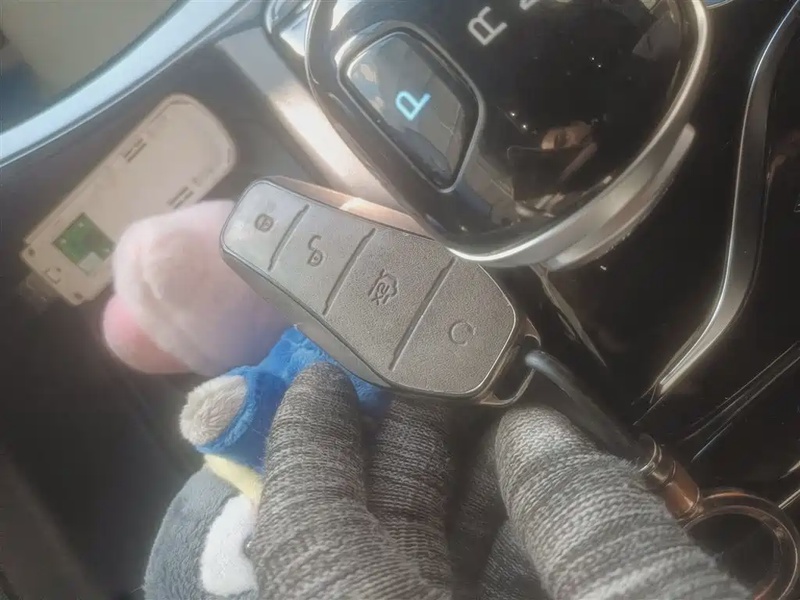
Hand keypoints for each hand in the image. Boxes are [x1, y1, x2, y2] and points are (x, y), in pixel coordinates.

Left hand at [245, 364, 747, 599]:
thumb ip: (593, 525)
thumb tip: (539, 435)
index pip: (309, 534)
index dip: (310, 445)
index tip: (323, 380)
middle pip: (368, 548)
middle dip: (400, 455)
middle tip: (435, 378)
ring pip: (425, 577)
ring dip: (461, 499)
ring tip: (498, 422)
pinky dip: (503, 558)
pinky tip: (540, 505)